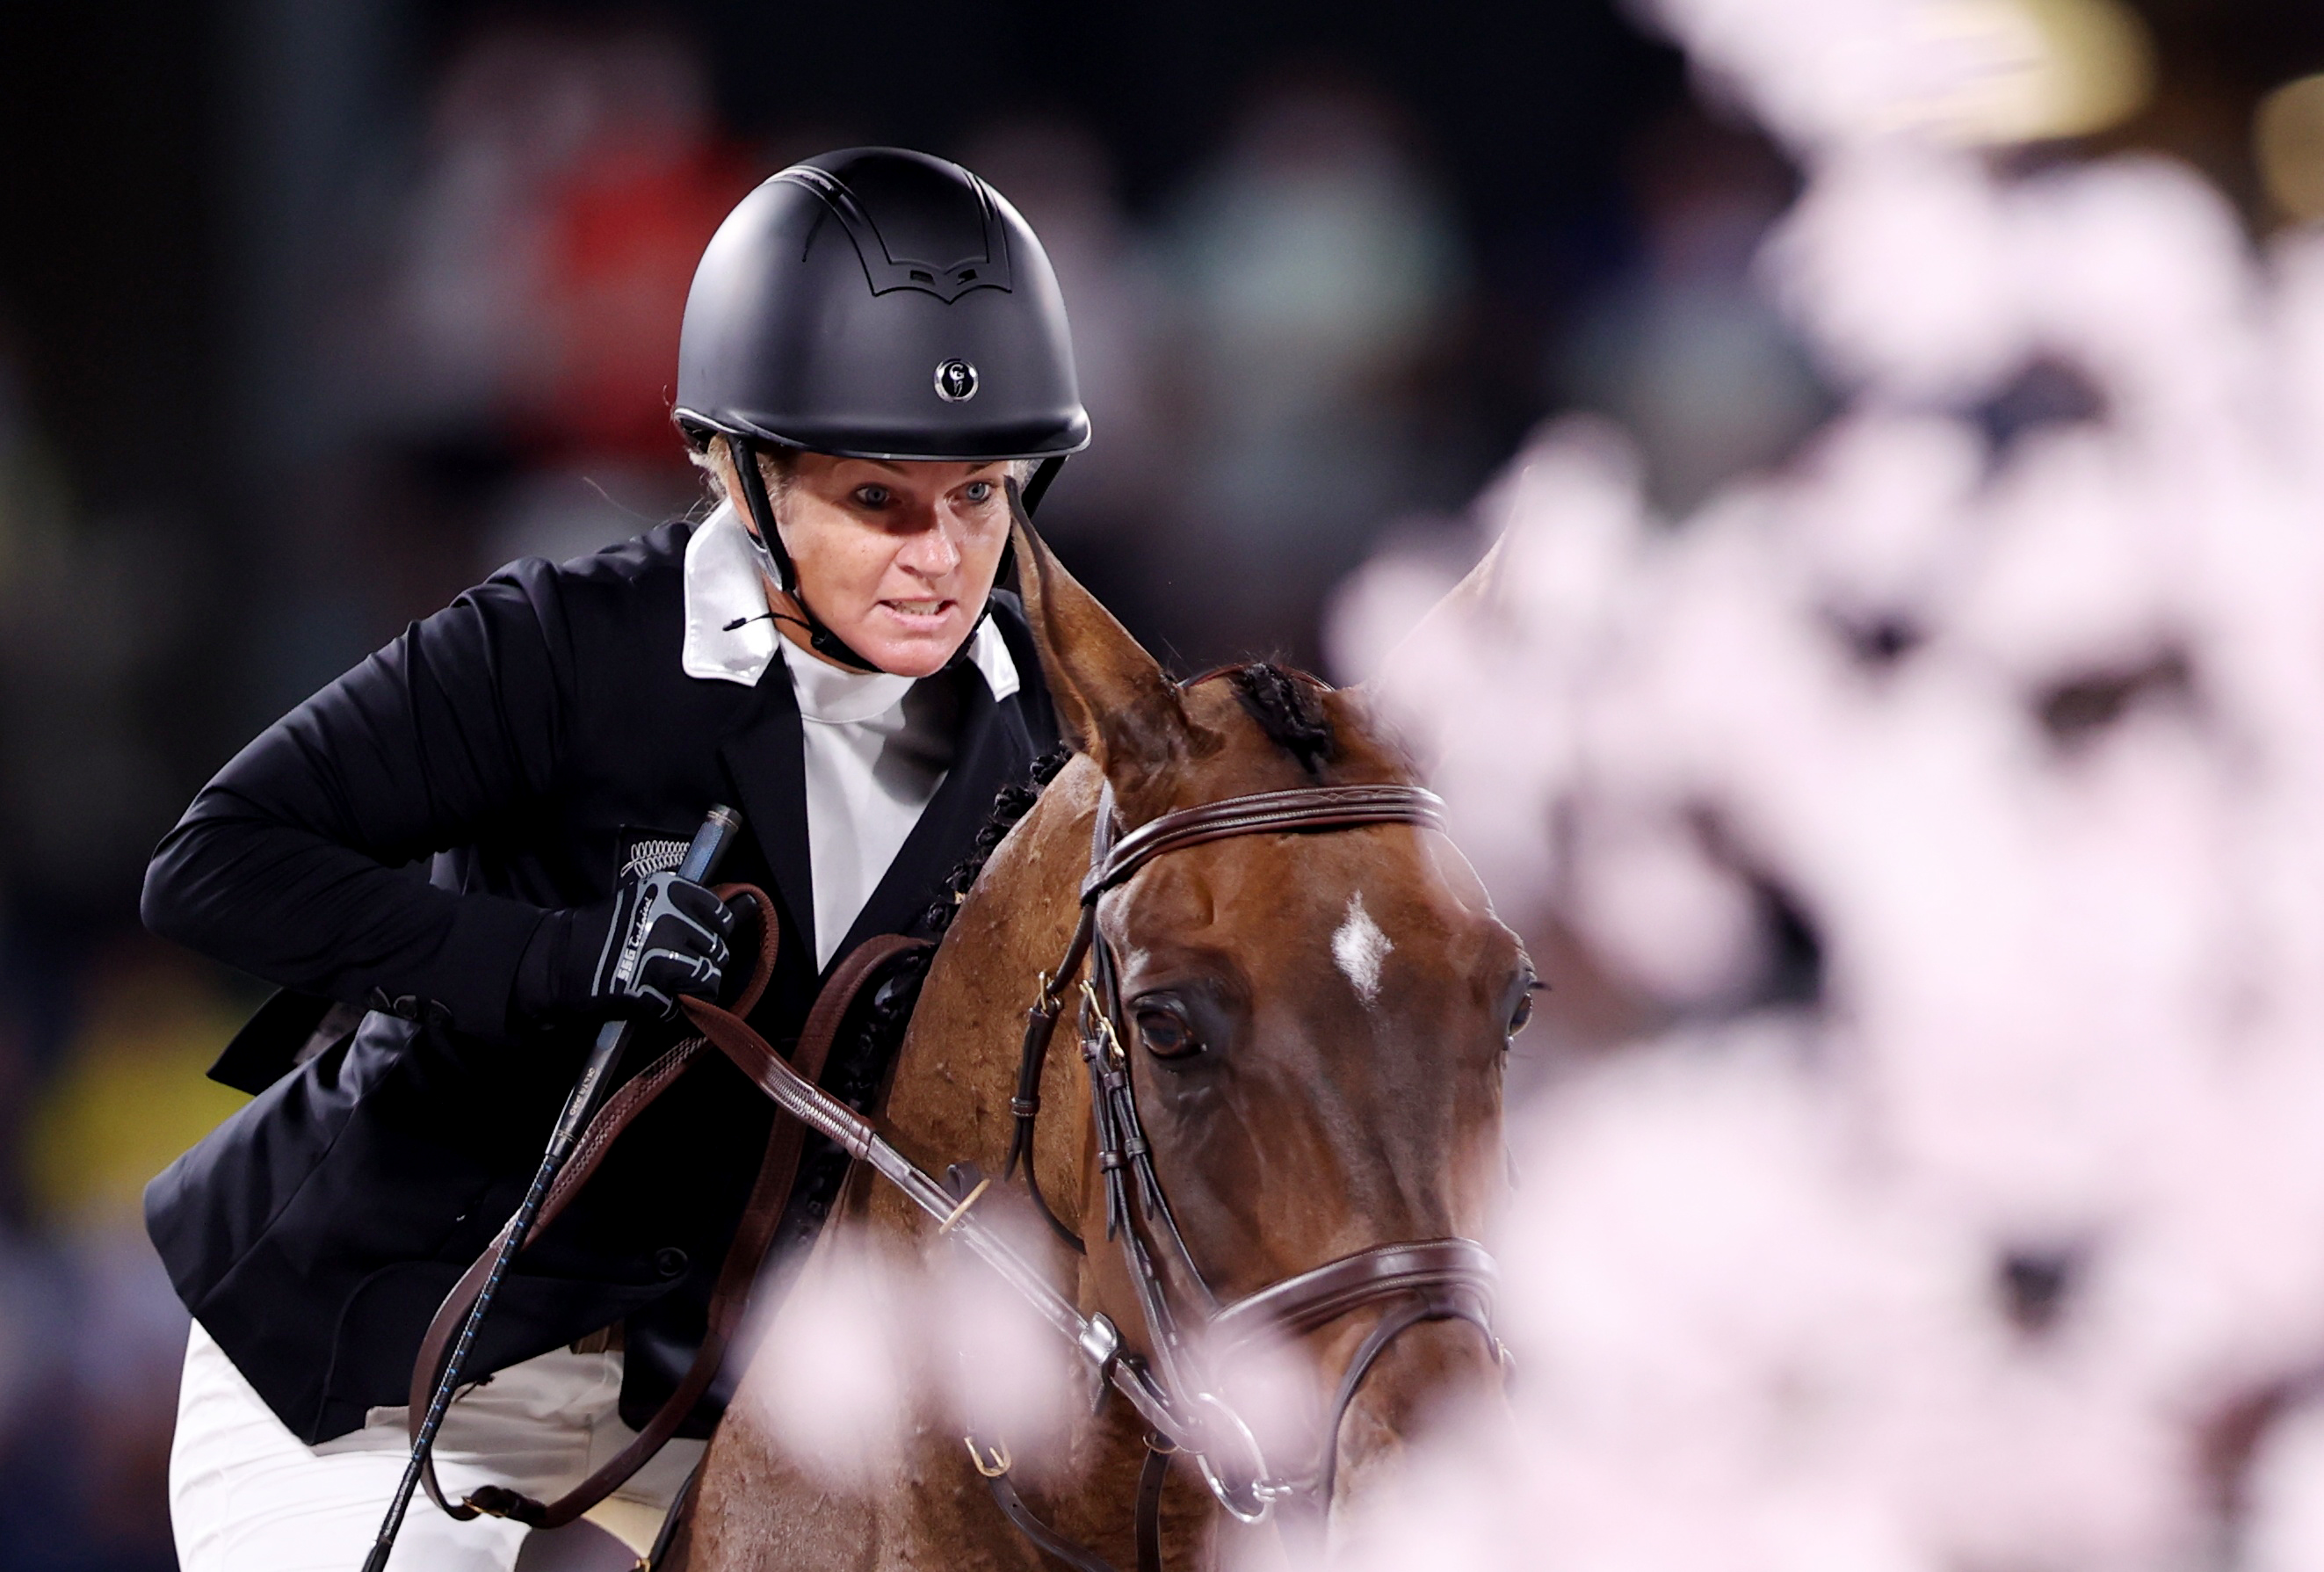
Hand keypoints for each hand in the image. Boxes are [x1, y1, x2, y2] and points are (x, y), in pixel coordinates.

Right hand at [515, 870, 735, 1028]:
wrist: (555, 960)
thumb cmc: (605, 931)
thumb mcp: (649, 902)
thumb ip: (697, 907)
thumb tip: (753, 905)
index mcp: (670, 891)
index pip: (721, 917)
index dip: (710, 935)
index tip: (692, 941)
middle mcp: (669, 918)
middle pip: (717, 952)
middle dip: (700, 965)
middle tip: (670, 967)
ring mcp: (659, 954)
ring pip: (707, 981)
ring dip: (688, 989)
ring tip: (661, 984)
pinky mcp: (647, 988)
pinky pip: (680, 1007)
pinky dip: (667, 1009)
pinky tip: (646, 998)